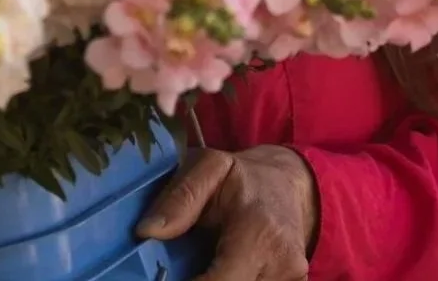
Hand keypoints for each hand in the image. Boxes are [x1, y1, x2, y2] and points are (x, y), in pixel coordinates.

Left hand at [136, 144, 318, 280]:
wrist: (289, 184)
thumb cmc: (243, 177)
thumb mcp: (208, 168)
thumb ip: (180, 198)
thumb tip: (146, 231)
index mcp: (258, 231)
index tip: (165, 276)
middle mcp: (281, 261)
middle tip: (180, 268)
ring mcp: (292, 278)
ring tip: (203, 265)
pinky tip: (222, 270)